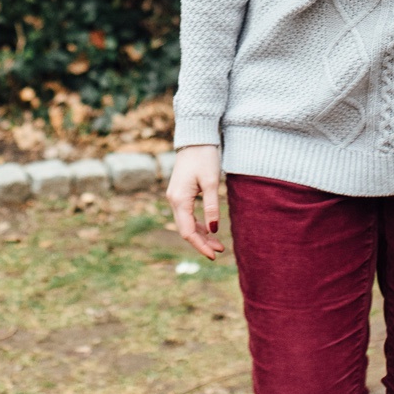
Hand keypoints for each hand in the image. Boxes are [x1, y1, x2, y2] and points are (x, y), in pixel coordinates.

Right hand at [167, 145, 224, 259]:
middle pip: (185, 229)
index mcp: (180, 199)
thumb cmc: (204, 157)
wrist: (195, 138)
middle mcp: (173, 200)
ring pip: (186, 223)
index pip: (187, 231)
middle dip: (202, 242)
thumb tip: (214, 230)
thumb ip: (212, 207)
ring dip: (201, 234)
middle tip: (220, 251)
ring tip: (218, 243)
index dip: (200, 245)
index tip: (214, 255)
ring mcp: (175, 196)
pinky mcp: (180, 193)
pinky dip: (197, 224)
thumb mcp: (212, 182)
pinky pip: (187, 214)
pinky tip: (209, 229)